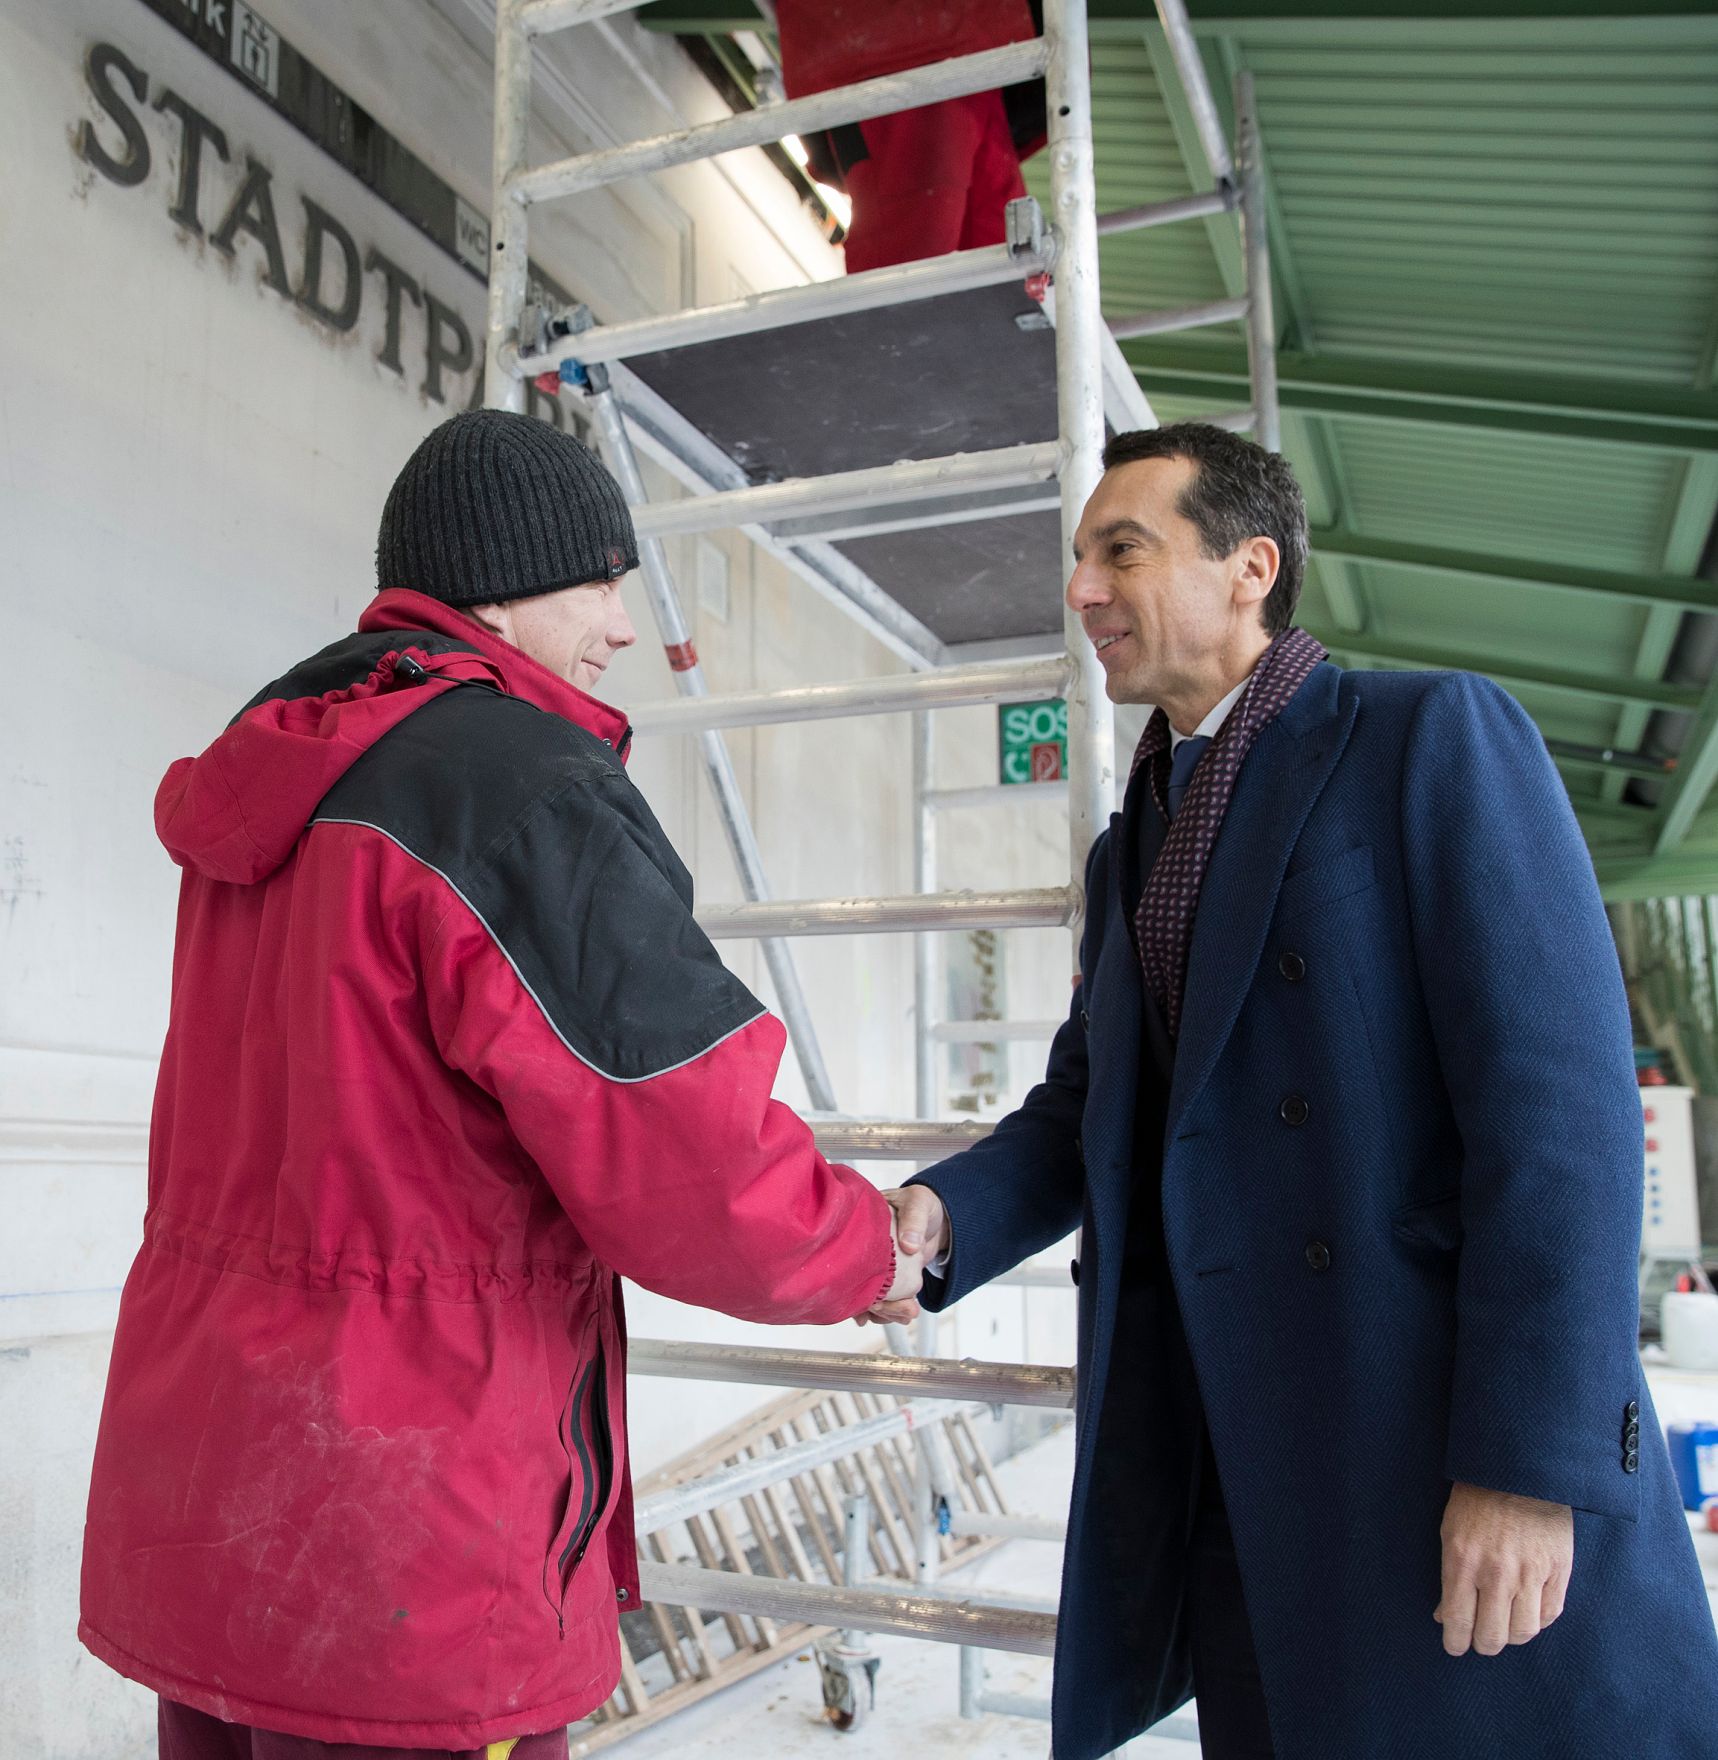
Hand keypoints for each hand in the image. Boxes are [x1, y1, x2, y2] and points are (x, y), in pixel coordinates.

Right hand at [856, 1187, 948, 1327]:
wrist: (939, 1215)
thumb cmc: (923, 1202)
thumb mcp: (919, 1203)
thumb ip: (914, 1220)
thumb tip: (910, 1244)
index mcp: (861, 1227)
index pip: (847, 1257)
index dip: (854, 1281)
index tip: (873, 1298)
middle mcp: (863, 1251)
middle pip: (856, 1284)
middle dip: (876, 1304)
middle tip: (901, 1310)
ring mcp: (875, 1266)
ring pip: (870, 1296)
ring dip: (886, 1311)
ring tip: (907, 1313)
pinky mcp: (889, 1277)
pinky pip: (883, 1298)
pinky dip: (891, 1310)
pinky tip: (901, 1316)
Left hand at [1434, 1482, 1572, 1656]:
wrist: (1518, 1469)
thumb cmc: (1476, 1499)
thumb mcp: (1450, 1533)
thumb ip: (1449, 1578)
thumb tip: (1444, 1616)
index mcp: (1462, 1561)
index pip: (1458, 1621)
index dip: (1455, 1642)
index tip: (1455, 1646)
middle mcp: (1496, 1573)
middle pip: (1492, 1636)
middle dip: (1482, 1644)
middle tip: (1480, 1639)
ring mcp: (1530, 1573)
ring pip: (1523, 1632)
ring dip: (1511, 1636)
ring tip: (1503, 1628)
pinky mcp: (1558, 1569)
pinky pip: (1549, 1614)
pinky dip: (1537, 1621)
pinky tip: (1526, 1613)